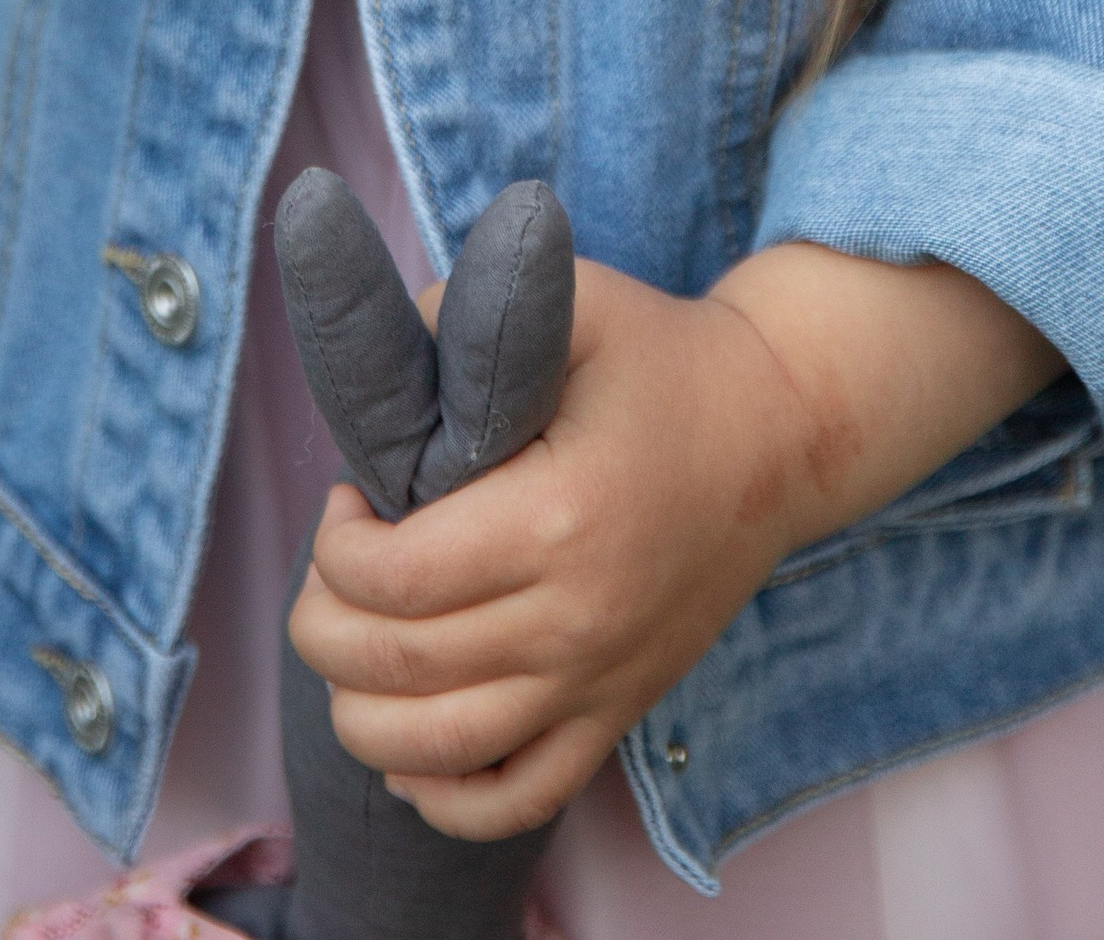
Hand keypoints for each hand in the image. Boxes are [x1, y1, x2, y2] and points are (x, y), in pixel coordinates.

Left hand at [286, 259, 820, 840]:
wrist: (778, 433)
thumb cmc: (663, 361)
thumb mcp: (573, 302)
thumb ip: (460, 314)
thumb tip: (374, 361)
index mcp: (556, 518)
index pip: (395, 578)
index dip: (336, 549)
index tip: (348, 501)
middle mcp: (575, 619)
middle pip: (397, 669)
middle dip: (324, 623)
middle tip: (334, 568)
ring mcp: (598, 682)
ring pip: (438, 752)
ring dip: (359, 712)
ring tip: (357, 642)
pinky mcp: (617, 714)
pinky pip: (515, 802)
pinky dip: (442, 797)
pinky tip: (407, 748)